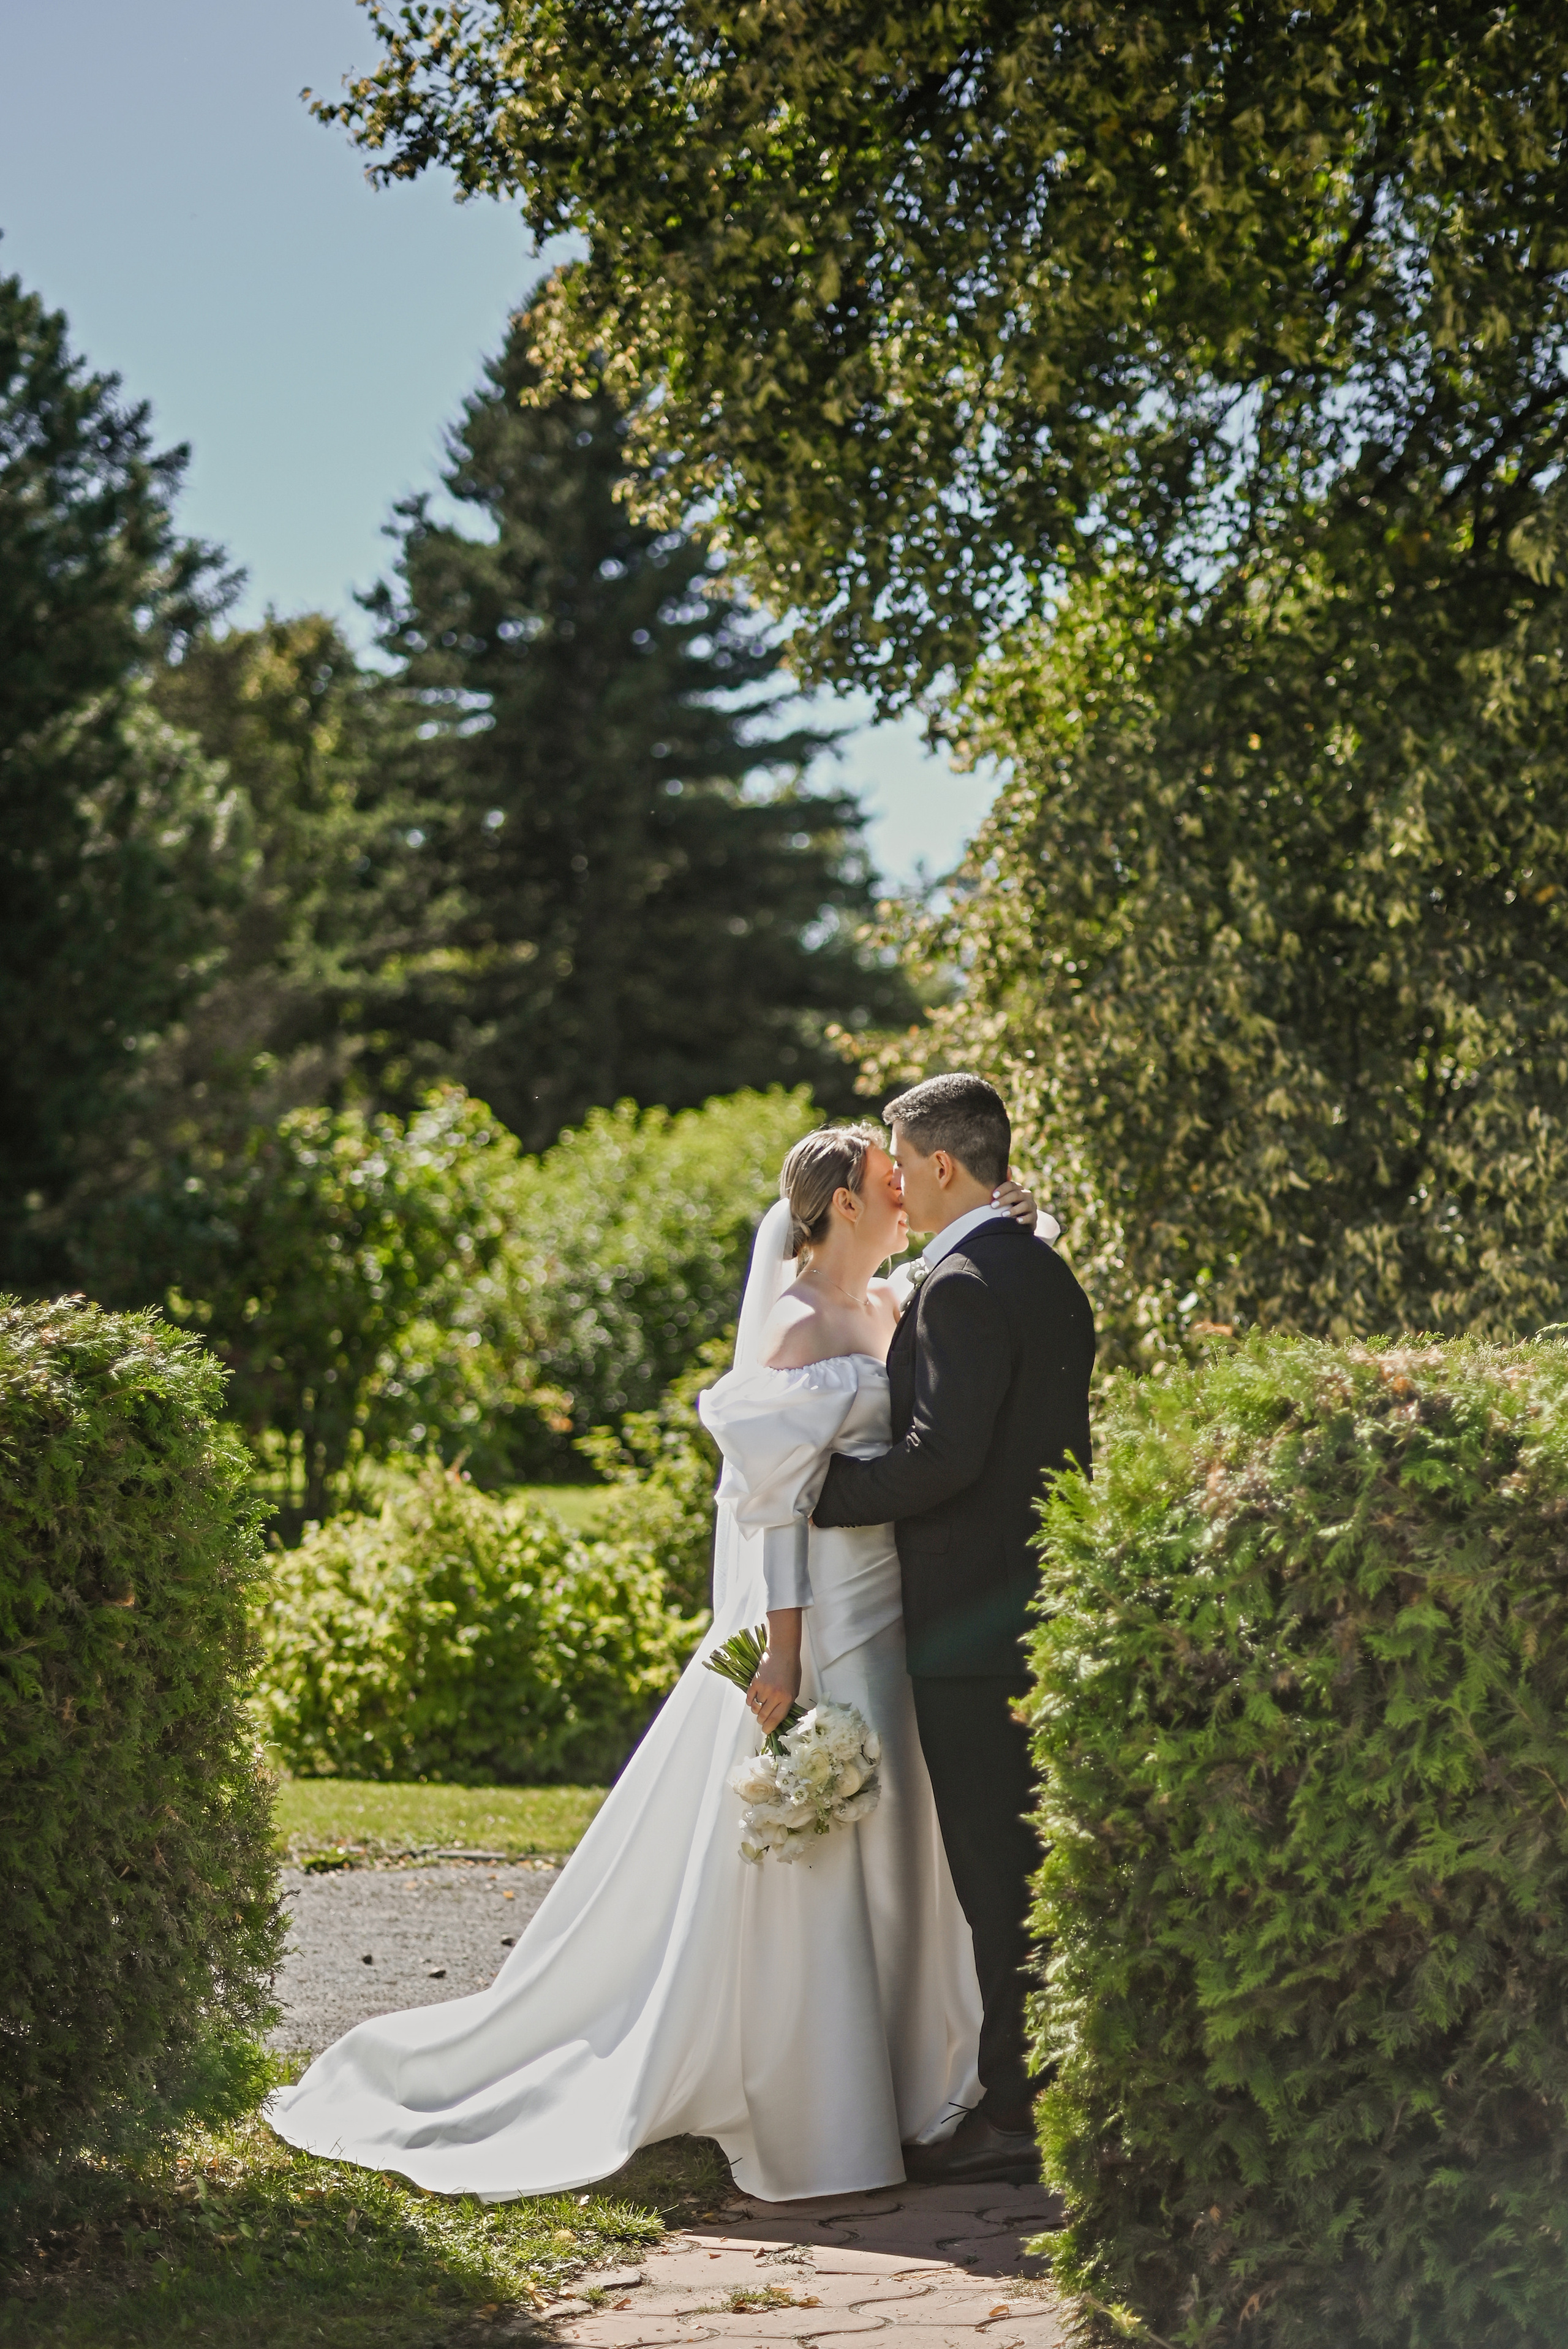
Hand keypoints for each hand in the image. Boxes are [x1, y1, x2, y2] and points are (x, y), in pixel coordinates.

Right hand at [747, 1613, 801, 1734]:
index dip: (769, 1728)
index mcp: (787, 1698)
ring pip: (755, 1709)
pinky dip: (751, 1701)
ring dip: (757, 1710)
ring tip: (761, 1705)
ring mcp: (764, 1689)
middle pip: (763, 1716)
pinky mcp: (754, 1683)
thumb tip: (778, 1716)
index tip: (766, 1730)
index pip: (775, 1719)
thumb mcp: (794, 1688)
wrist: (782, 1651)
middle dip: (762, 1721)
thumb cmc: (791, 1669)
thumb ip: (786, 1703)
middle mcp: (775, 1695)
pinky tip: (755, 1698)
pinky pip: (749, 1699)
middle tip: (763, 1718)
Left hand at [993, 1172, 1042, 1232]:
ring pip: (1025, 1205)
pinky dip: (1024, 1219)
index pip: (1011, 1185)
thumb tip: (1007, 1167)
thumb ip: (1003, 1185)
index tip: (993, 1195)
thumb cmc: (1010, 1206)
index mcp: (1018, 1189)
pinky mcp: (1033, 1217)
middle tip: (993, 1205)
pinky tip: (1017, 1221)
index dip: (1002, 1189)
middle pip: (1016, 1194)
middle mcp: (1026, 1195)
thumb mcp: (1005, 1196)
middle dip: (1004, 1200)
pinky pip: (1030, 1217)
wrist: (1022, 1220)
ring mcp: (1031, 1206)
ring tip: (1003, 1215)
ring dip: (1013, 1210)